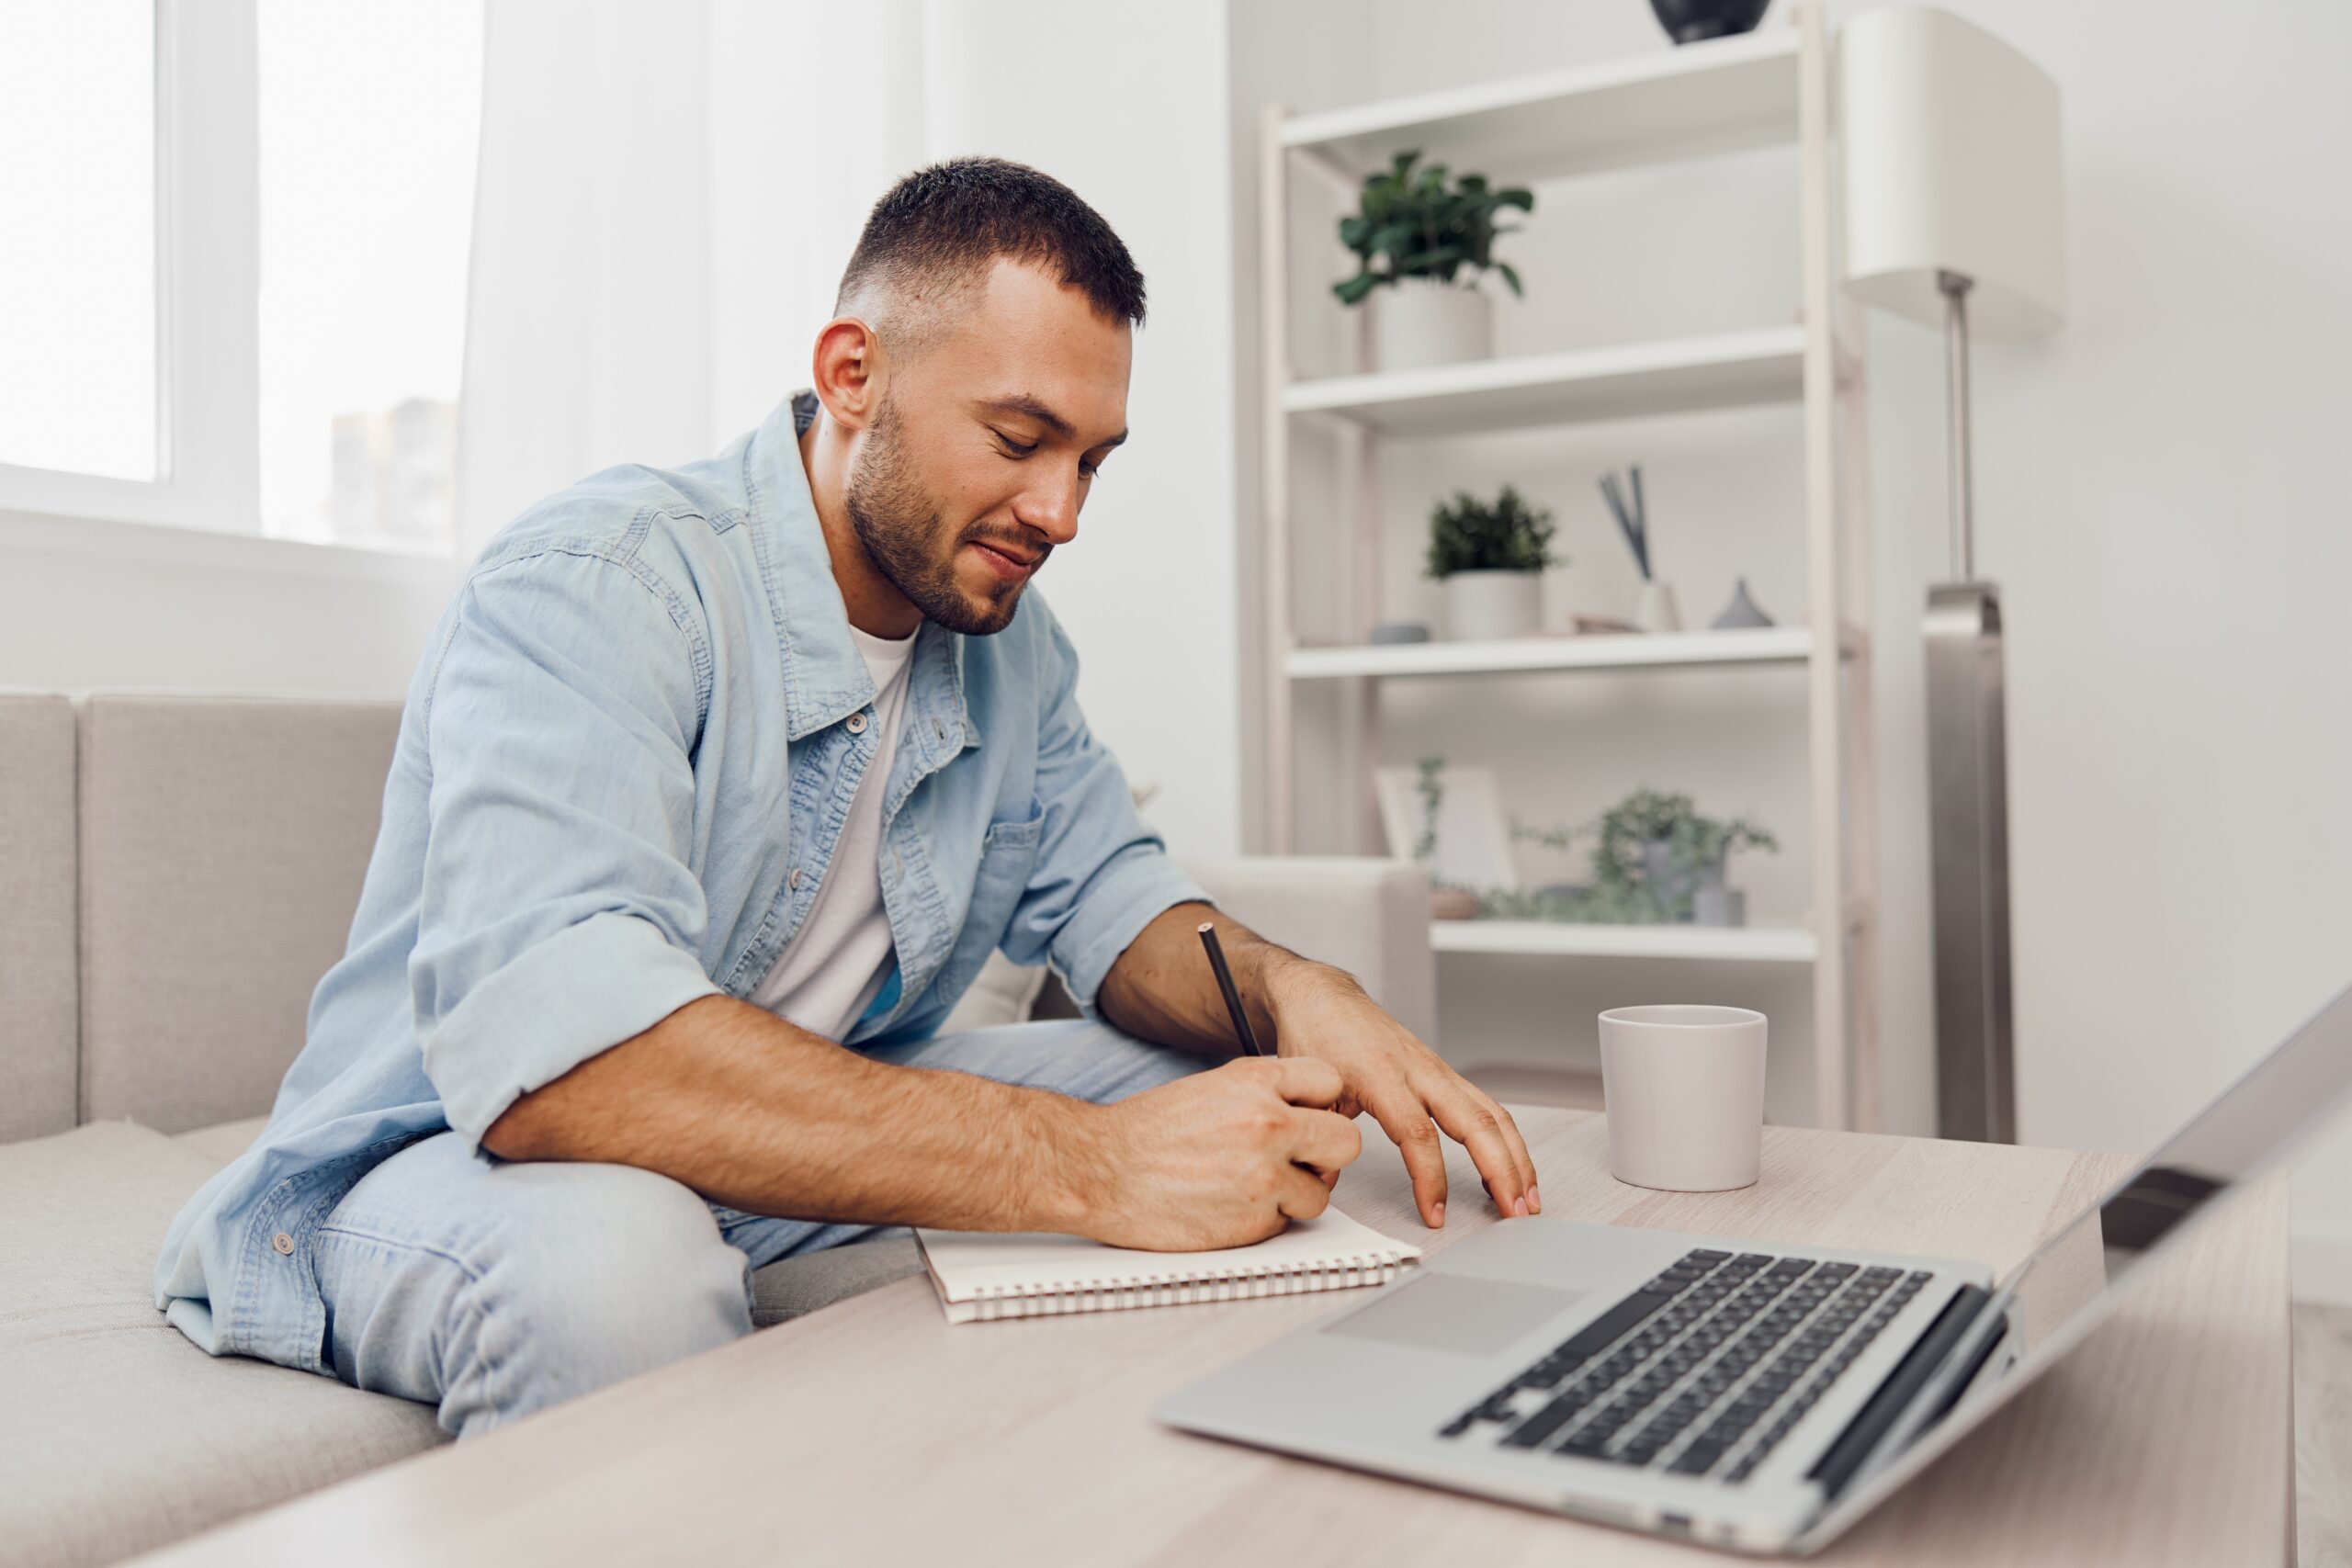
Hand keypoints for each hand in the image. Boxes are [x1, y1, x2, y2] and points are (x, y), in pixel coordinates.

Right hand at [1071, 1056, 1362, 1251]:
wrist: (1098, 1171)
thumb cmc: (1144, 1134)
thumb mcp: (1211, 1089)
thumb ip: (1263, 1097)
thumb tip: (1305, 1119)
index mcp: (1255, 1081)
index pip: (1330, 1083)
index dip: (1321, 1105)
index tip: (1310, 1118)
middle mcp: (1268, 1123)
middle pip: (1346, 1142)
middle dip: (1326, 1156)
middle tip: (1301, 1163)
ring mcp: (1265, 1174)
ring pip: (1320, 1194)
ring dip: (1294, 1196)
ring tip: (1249, 1188)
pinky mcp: (1255, 1220)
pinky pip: (1287, 1224)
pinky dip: (1265, 1221)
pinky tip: (1230, 1206)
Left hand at [1268, 967, 1538, 1228]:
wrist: (1323, 998)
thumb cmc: (1317, 1036)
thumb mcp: (1310, 1092)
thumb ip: (1322, 1139)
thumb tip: (1325, 1183)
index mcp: (1382, 1075)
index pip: (1418, 1134)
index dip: (1431, 1178)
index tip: (1436, 1214)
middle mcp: (1419, 1070)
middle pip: (1475, 1122)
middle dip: (1502, 1170)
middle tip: (1515, 1213)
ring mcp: (1437, 1070)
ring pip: (1492, 1114)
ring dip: (1516, 1158)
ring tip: (1527, 1199)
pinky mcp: (1444, 1073)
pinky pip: (1486, 1107)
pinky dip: (1506, 1140)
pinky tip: (1511, 1168)